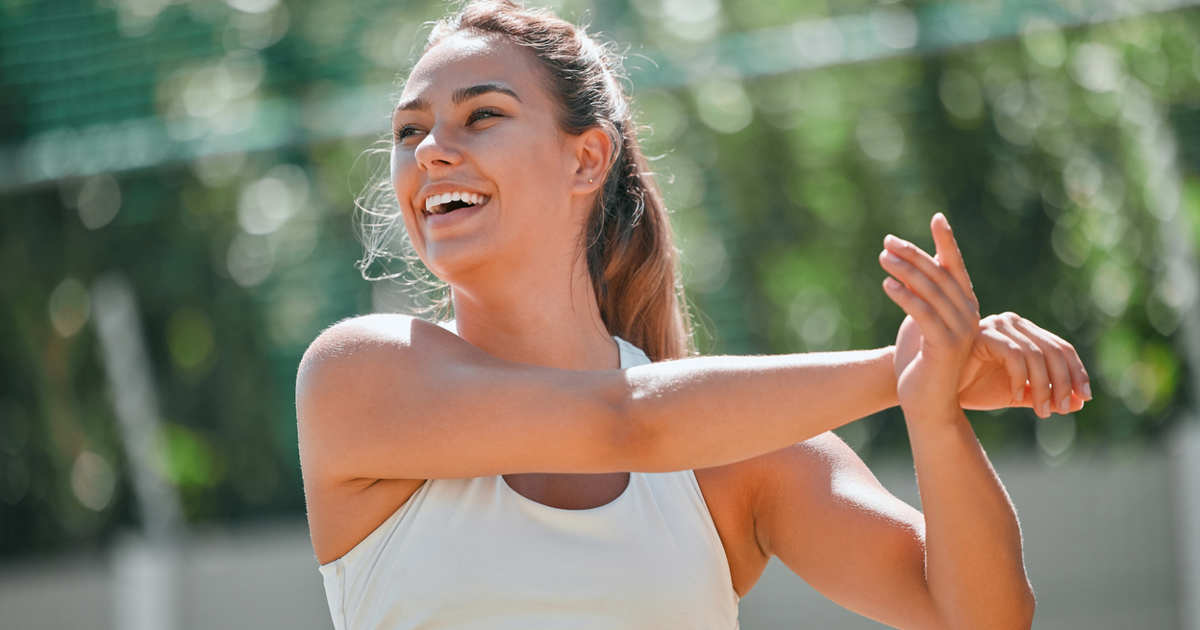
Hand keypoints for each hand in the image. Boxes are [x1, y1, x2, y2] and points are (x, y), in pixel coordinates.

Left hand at [878, 213, 980, 421]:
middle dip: (914, 254)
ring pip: (931, 291)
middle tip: (888, 241)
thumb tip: (908, 271)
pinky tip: (887, 285)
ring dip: (905, 271)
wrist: (929, 405)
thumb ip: (923, 298)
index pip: (956, 268)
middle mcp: (969, 316)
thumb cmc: (921, 364)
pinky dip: (905, 297)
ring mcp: (960, 331)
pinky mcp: (945, 346)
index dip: (947, 242)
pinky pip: (924, 314)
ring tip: (883, 258)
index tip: (937, 217)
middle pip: (940, 275)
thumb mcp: (923, 324)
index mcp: (966, 308)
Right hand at [895, 313, 1093, 417]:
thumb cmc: (973, 387)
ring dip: (1044, 386)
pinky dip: (1021, 378)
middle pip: (1054, 350)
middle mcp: (1013, 324)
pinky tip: (1017, 396)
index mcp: (1024, 333)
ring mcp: (997, 326)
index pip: (1061, 348)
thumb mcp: (1015, 393)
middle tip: (1065, 409)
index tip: (1084, 399)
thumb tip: (1080, 403)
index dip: (1077, 373)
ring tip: (1042, 411)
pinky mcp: (982, 334)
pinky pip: (1013, 355)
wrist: (934, 388)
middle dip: (1065, 382)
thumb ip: (1043, 395)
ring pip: (1036, 354)